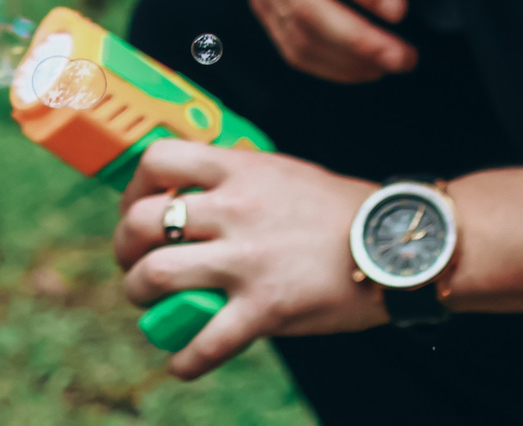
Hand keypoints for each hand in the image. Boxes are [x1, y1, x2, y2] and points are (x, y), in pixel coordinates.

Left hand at [113, 140, 383, 378]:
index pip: (157, 159)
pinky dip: (185, 358)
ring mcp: (247, 259)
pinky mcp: (266, 307)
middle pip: (143, 222)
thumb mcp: (281, 172)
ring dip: (140, 294)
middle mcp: (234, 209)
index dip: (133, 187)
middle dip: (125, 248)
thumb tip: (195, 194)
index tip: (137, 207)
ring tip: (149, 304)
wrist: (398, 243)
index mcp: (238, 170)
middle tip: (133, 263)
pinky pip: (206, 340)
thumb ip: (237, 179)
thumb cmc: (341, 210)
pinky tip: (181, 363)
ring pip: (158, 275)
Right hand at [244, 0, 434, 82]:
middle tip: (405, 57)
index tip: (401, 9)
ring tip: (395, 63)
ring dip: (347, 59)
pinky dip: (327, 66)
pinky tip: (365, 69)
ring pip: (297, 34)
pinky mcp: (263, 4)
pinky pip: (289, 46)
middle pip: (307, 7)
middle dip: (358, 40)